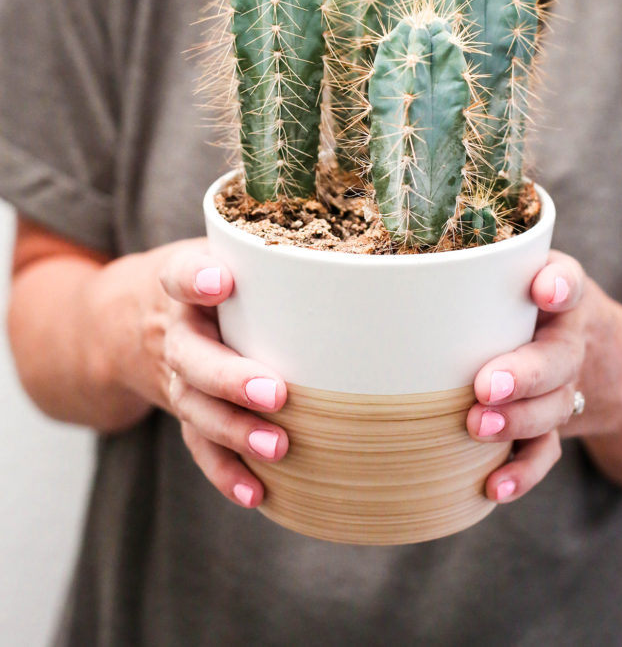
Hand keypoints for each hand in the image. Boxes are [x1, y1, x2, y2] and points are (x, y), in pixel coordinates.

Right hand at [141, 239, 288, 507]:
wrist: (134, 321)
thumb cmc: (212, 279)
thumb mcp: (226, 254)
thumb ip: (272, 254)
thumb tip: (363, 261)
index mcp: (184, 283)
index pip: (180, 273)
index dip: (196, 279)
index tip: (221, 281)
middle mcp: (175, 331)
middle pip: (192, 356)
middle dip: (231, 378)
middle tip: (275, 392)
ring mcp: (176, 377)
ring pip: (195, 407)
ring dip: (234, 431)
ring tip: (278, 447)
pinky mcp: (186, 411)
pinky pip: (199, 446)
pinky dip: (225, 472)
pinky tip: (256, 493)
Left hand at [466, 249, 585, 502]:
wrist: (557, 335)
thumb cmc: (501, 294)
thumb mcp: (491, 272)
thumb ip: (457, 270)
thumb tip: (376, 282)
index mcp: (550, 288)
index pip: (566, 279)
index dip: (559, 286)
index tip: (544, 291)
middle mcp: (564, 337)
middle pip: (559, 356)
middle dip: (525, 374)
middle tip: (486, 387)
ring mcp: (562, 384)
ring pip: (553, 407)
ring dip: (518, 422)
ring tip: (477, 428)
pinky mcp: (549, 422)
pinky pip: (545, 450)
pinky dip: (522, 470)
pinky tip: (494, 485)